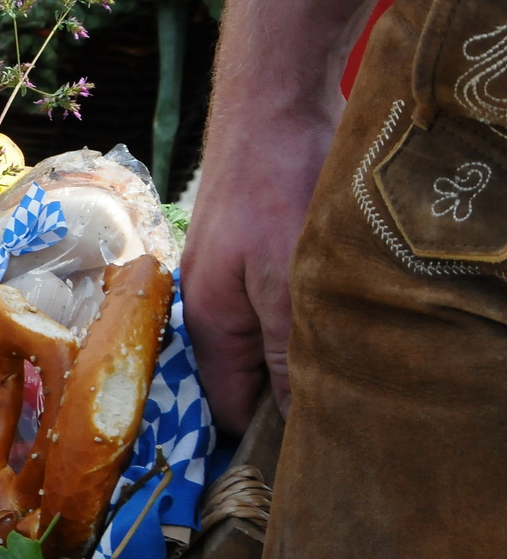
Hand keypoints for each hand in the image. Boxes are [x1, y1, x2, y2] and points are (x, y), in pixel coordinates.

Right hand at [181, 111, 335, 434]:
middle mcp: (209, 302)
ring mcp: (226, 273)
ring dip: (296, 358)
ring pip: (261, 338)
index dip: (263, 438)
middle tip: (344, 422)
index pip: (229, 406)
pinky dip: (298, 320)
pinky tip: (333, 319)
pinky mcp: (249, 246)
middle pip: (243, 374)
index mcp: (210, 321)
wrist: (270, 100)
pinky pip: (271, 303)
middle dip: (282, 400)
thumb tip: (292, 417)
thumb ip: (288, 349)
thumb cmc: (275, 185)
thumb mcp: (289, 278)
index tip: (309, 458)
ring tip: (348, 377)